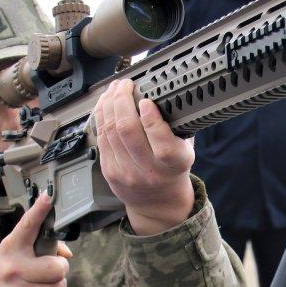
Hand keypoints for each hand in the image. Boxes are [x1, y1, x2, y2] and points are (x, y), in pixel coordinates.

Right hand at [0, 192, 72, 286]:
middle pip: (57, 268)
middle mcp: (13, 268)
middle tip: (52, 269)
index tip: (48, 196)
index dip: (39, 210)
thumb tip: (67, 254)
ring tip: (44, 285)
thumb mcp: (14, 253)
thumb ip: (41, 247)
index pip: (27, 226)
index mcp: (11, 248)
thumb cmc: (3, 271)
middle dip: (61, 269)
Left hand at [94, 78, 194, 234]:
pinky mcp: (109, 170)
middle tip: (125, 85)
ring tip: (114, 89)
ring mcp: (126, 172)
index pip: (162, 142)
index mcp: (173, 164)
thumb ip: (176, 126)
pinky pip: (101, 137)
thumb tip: (162, 94)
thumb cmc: (171, 170)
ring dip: (109, 104)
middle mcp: (149, 170)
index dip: (151, 118)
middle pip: (127, 130)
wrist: (157, 201)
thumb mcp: (184, 150)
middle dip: (122, 100)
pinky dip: (101, 116)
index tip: (146, 101)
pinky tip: (106, 104)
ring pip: (110, 130)